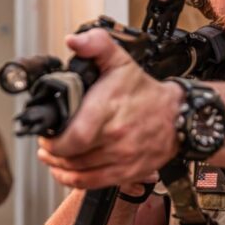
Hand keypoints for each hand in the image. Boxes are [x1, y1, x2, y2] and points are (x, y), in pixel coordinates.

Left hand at [37, 28, 180, 189]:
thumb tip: (73, 42)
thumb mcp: (121, 61)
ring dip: (59, 166)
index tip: (46, 135)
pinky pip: (92, 183)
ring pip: (79, 172)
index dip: (53, 141)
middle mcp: (116, 137)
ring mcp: (122, 158)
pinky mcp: (127, 173)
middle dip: (52, 152)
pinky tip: (64, 171)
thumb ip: (96, 45)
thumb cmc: (146, 93)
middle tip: (46, 144)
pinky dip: (72, 180)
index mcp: (109, 109)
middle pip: (72, 156)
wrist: (178, 117)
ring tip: (51, 155)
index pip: (73, 136)